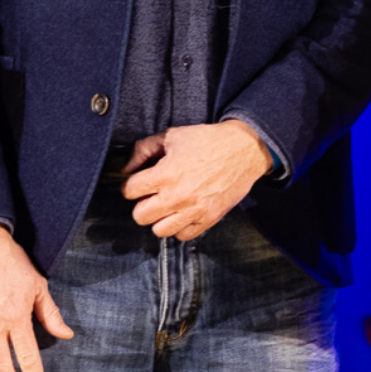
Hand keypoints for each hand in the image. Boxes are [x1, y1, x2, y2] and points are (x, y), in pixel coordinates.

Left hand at [118, 120, 271, 239]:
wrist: (244, 149)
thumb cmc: (207, 140)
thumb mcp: (172, 136)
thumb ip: (143, 149)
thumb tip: (126, 169)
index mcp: (165, 174)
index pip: (129, 190)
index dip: (131, 184)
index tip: (139, 182)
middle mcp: (177, 197)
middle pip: (139, 215)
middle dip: (142, 204)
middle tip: (153, 194)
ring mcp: (193, 211)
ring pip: (158, 231)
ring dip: (159, 218)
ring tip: (167, 205)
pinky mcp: (208, 219)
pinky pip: (182, 236)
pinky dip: (179, 226)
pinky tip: (183, 211)